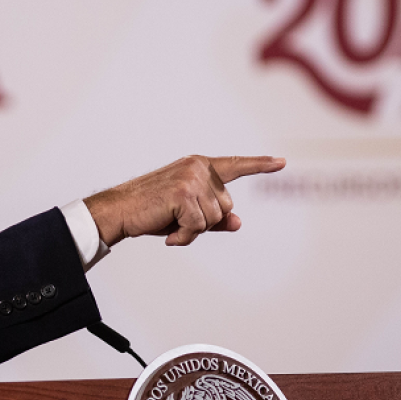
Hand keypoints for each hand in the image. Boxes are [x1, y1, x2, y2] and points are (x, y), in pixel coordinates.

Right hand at [83, 155, 285, 246]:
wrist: (118, 212)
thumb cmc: (151, 212)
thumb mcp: (187, 215)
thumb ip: (214, 217)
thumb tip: (238, 223)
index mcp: (199, 166)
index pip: (235, 166)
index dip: (260, 166)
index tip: (282, 163)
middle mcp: (198, 167)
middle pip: (226, 207)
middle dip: (205, 222)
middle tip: (177, 221)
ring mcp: (191, 178)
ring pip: (214, 219)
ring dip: (193, 230)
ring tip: (170, 225)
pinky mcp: (183, 193)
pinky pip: (199, 226)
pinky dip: (185, 236)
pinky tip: (169, 234)